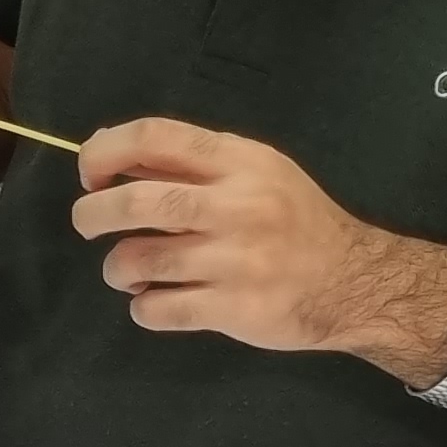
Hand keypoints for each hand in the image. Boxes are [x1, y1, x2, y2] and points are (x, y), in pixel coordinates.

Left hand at [70, 119, 446, 376]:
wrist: (356, 283)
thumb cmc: (293, 222)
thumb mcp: (254, 172)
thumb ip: (186, 161)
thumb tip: (105, 147)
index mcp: (239, 162)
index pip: (154, 136)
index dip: (104, 151)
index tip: (90, 174)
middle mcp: (237, 205)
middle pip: (134, 203)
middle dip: (91, 214)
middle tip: (89, 224)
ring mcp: (235, 260)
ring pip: (135, 260)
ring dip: (118, 268)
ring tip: (134, 272)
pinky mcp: (232, 308)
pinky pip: (154, 309)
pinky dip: (142, 307)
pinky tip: (159, 300)